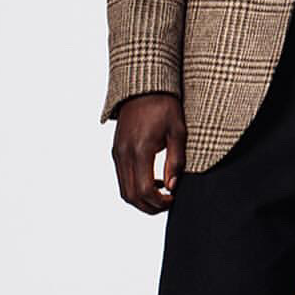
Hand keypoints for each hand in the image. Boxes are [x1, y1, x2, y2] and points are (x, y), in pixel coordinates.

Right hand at [111, 92, 185, 213]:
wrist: (143, 87)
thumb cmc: (164, 106)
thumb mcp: (178, 132)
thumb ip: (176, 161)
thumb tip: (172, 186)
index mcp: (140, 149)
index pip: (144, 190)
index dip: (159, 202)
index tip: (173, 199)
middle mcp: (124, 153)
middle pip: (131, 196)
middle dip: (150, 206)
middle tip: (168, 202)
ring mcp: (117, 152)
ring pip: (124, 190)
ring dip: (142, 199)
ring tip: (162, 193)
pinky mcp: (116, 150)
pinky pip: (122, 178)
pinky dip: (135, 187)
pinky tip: (153, 180)